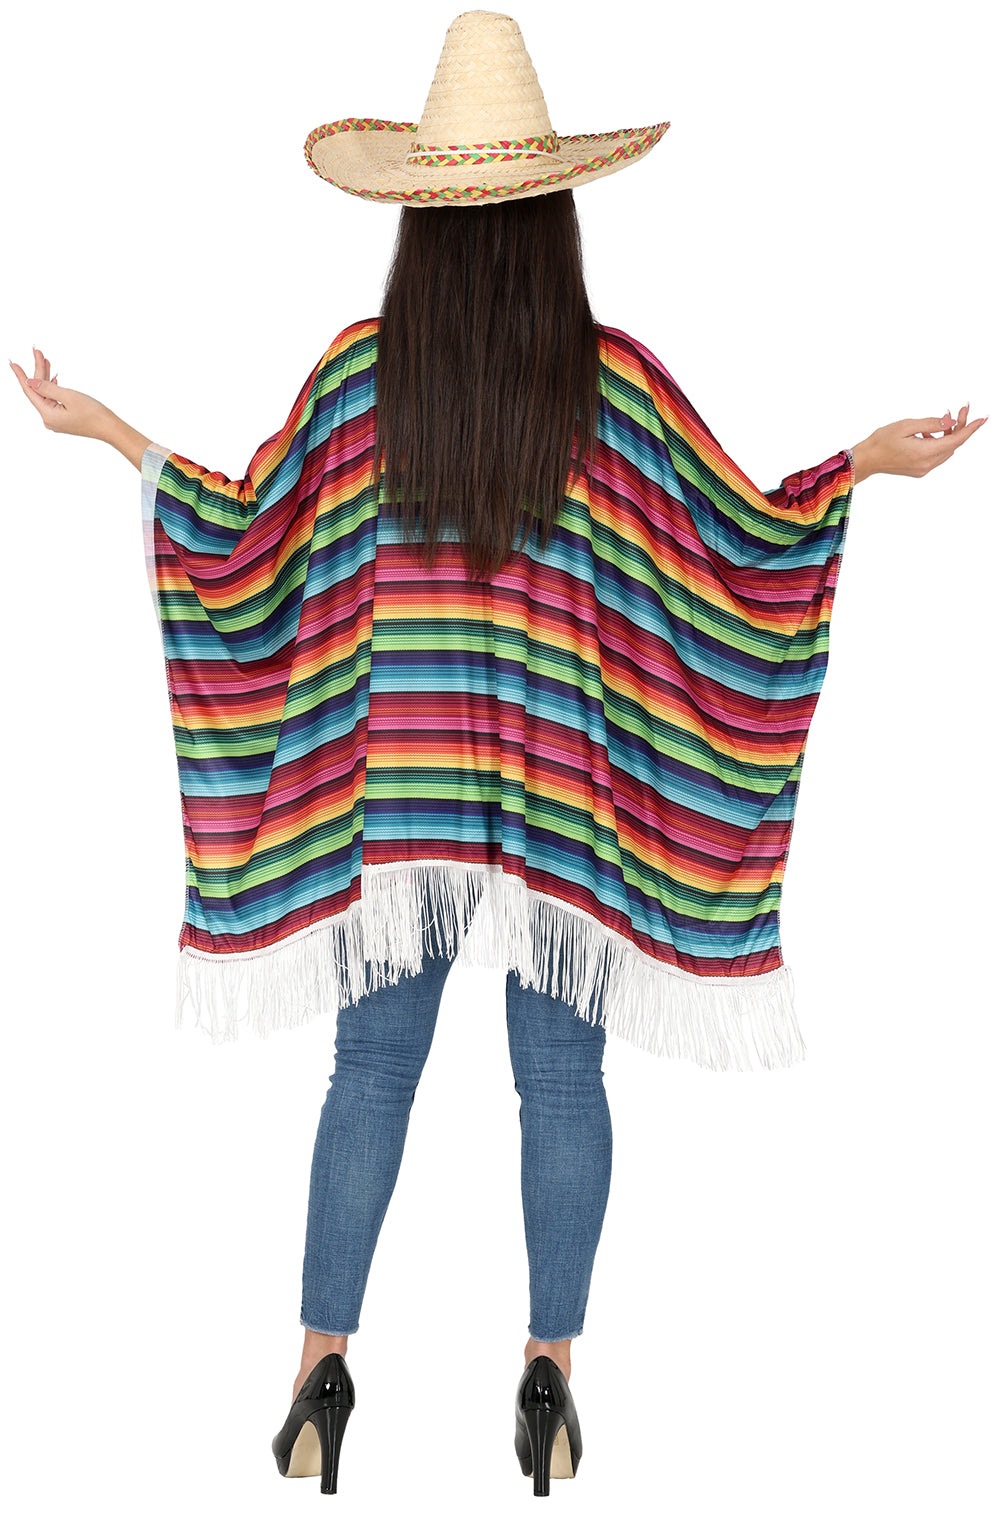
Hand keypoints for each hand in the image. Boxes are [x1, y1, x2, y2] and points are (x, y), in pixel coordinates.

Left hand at [10, 346, 116, 441]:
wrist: (110, 428)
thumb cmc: (94, 414)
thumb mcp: (69, 396)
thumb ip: (47, 388)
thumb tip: (30, 382)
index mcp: (48, 415)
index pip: (30, 391)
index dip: (21, 375)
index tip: (13, 363)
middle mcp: (49, 419)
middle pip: (39, 391)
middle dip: (38, 371)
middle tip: (37, 352)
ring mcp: (56, 420)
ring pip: (46, 394)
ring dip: (46, 377)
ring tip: (45, 360)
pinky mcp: (64, 418)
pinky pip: (53, 400)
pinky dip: (53, 387)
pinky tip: (53, 377)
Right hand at [853, 406, 987, 482]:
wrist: (866, 459)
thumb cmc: (881, 441)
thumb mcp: (906, 425)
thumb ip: (931, 423)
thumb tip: (951, 421)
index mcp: (925, 453)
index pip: (956, 440)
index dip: (971, 428)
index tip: (982, 419)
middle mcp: (927, 464)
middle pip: (953, 444)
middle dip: (960, 426)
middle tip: (961, 408)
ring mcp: (923, 469)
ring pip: (946, 449)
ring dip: (950, 434)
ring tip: (946, 417)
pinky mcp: (919, 469)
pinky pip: (937, 455)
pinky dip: (939, 441)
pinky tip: (930, 432)